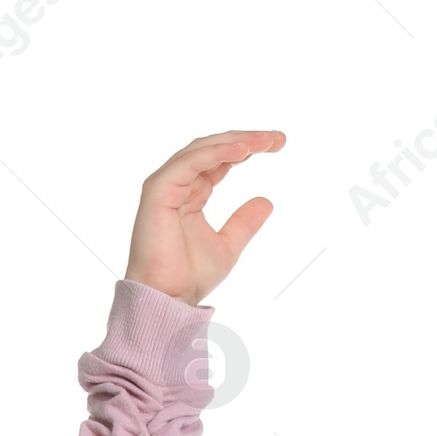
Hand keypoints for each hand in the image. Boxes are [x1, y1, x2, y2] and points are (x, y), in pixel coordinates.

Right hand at [124, 130, 285, 305]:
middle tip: (276, 137)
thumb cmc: (189, 276)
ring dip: (235, 142)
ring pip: (203, 150)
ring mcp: (166, 183)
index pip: (222, 160)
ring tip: (263, 140)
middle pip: (214, 149)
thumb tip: (268, 202)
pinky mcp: (158, 189)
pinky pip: (190, 162)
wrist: (167, 298)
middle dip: (246, 140)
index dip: (248, 149)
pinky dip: (216, 153)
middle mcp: (178, 182)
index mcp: (192, 191)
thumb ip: (244, 222)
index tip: (277, 144)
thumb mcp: (228, 245)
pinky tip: (241, 149)